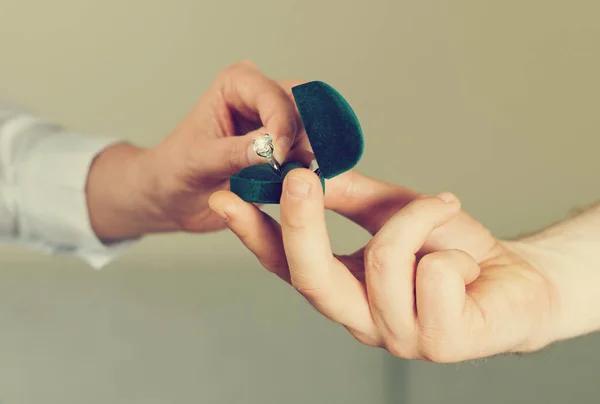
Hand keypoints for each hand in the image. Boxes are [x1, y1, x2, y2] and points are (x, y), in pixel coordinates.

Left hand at [86, 61, 309, 239]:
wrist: (173, 197)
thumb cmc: (176, 170)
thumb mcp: (200, 161)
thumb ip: (236, 153)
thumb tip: (271, 149)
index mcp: (238, 84)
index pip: (275, 96)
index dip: (282, 126)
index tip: (279, 157)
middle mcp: (263, 98)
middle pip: (304, 108)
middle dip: (304, 138)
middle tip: (297, 167)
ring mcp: (278, 126)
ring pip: (313, 136)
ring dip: (306, 160)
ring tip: (285, 181)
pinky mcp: (287, 152)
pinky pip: (309, 160)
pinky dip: (306, 174)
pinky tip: (293, 188)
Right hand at [208, 169, 558, 362]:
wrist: (517, 278)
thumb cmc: (454, 248)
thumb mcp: (397, 212)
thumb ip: (353, 197)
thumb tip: (314, 171)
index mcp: (345, 287)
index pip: (286, 265)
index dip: (253, 233)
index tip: (225, 196)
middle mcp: (361, 319)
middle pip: (310, 277)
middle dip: (302, 221)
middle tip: (300, 174)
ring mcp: (397, 337)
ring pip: (384, 260)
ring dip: (418, 217)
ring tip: (445, 206)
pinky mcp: (440, 344)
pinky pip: (433, 274)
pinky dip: (454, 246)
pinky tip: (468, 262)